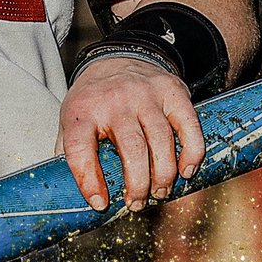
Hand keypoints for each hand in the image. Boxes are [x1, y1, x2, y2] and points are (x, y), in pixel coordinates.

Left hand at [56, 56, 205, 211]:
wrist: (117, 57)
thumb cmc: (94, 99)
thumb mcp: (72, 119)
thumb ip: (70, 153)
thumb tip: (72, 193)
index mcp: (83, 109)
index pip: (79, 146)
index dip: (88, 178)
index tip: (99, 203)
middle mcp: (114, 99)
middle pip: (132, 149)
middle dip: (137, 185)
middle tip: (136, 204)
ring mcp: (146, 94)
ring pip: (161, 142)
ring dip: (164, 176)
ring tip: (159, 193)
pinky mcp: (172, 91)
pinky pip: (188, 127)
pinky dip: (191, 154)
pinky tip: (185, 171)